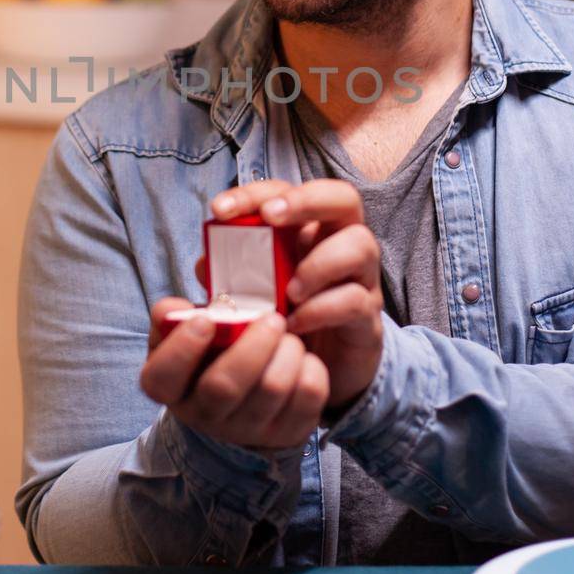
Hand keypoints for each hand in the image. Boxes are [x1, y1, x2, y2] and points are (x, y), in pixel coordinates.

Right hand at [140, 298, 328, 451]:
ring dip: (287, 350)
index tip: (205, 320)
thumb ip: (173, 317)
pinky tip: (302, 357)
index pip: (162, 378)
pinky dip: (311, 367)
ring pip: (272, 389)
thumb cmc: (209, 356)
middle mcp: (204, 414)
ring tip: (288, 334)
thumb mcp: (183, 337)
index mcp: (171, 388)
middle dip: (252, 345)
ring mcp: (246, 429)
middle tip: (271, 319)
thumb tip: (174, 309)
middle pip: (224, 386)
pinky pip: (309, 396)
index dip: (183, 348)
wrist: (241, 401)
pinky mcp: (286, 432)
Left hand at [211, 180, 383, 409]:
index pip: (288, 193)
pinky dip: (321, 310)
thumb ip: (230, 279)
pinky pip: (355, 300)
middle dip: (306, 200)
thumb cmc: (282, 323)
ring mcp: (360, 280)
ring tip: (288, 292)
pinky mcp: (368, 318)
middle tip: (270, 216)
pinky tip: (294, 325)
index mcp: (308, 232)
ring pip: (362, 244)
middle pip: (343, 198)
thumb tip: (206, 263)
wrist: (314, 380)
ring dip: (319, 263)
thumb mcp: (250, 298)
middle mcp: (340, 245)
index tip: (219, 210)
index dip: (255, 194)